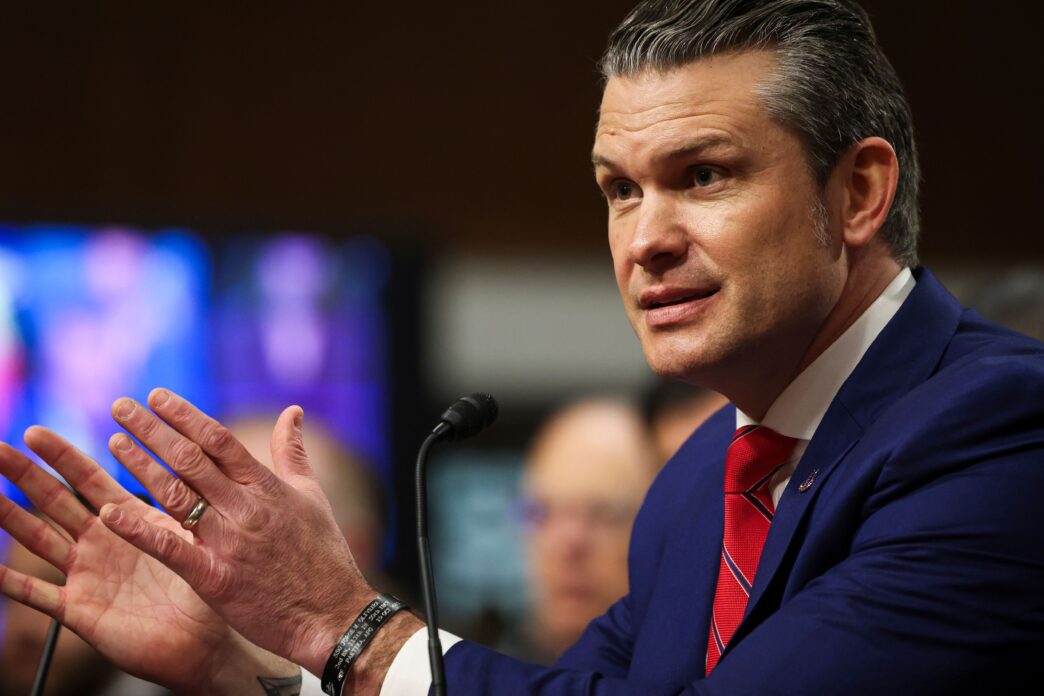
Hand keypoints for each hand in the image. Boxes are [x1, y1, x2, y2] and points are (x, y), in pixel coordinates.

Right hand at [0, 430, 299, 694]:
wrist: (205, 640)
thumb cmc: (204, 585)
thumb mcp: (192, 534)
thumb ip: (184, 499)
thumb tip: (198, 452)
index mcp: (128, 519)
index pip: (89, 479)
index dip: (64, 456)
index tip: (37, 431)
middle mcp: (100, 542)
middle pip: (55, 500)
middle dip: (26, 475)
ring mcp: (86, 574)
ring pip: (39, 539)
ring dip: (8, 516)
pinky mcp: (81, 610)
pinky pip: (40, 596)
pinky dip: (13, 583)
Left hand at [96, 389, 420, 679]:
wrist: (332, 615)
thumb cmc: (323, 555)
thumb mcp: (311, 496)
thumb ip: (293, 452)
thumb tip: (291, 410)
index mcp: (267, 487)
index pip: (219, 440)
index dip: (185, 416)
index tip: (156, 397)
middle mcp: (244, 508)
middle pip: (191, 459)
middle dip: (153, 430)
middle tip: (121, 407)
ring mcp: (228, 542)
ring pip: (176, 495)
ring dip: (140, 466)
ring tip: (113, 442)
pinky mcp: (215, 578)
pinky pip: (171, 549)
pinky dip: (139, 530)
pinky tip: (109, 513)